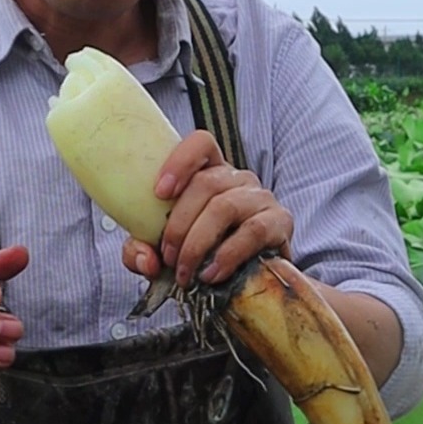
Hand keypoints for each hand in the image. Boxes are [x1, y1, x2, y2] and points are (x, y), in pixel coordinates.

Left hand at [122, 130, 292, 287]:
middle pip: (206, 183)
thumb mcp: (165, 249)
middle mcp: (237, 178)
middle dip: (179, 225)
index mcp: (210, 173)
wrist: (252, 279)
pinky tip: (212, 274)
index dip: (180, 161)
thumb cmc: (204, 254)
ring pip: (224, 207)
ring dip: (198, 243)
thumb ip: (142, 250)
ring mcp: (261, 197)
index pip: (201, 144)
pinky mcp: (279, 222)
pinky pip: (253, 232)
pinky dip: (227, 255)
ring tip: (186, 272)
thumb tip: (145, 260)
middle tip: (169, 257)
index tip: (159, 193)